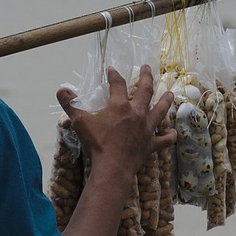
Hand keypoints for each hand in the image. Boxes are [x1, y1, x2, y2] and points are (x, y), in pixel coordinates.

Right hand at [56, 65, 175, 178]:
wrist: (112, 167)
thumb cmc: (97, 144)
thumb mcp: (79, 122)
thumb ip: (70, 104)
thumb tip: (61, 89)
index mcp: (120, 106)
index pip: (118, 84)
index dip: (114, 75)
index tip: (112, 69)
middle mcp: (137, 113)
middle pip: (145, 91)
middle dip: (146, 77)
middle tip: (147, 68)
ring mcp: (146, 129)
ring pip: (160, 111)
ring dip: (165, 101)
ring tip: (170, 93)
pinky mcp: (151, 144)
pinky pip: (164, 140)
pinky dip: (170, 136)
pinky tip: (174, 133)